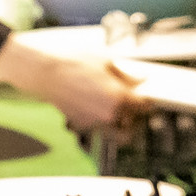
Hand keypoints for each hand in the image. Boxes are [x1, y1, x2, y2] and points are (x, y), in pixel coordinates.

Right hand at [0, 38, 145, 130]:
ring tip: (122, 112)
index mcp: (119, 98)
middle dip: (138, 116)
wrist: (45, 73)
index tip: (149, 98)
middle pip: (136, 125)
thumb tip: (140, 80)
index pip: (145, 106)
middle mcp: (110, 115)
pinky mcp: (84, 125)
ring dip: (124, 125)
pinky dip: (105, 122)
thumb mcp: (106, 62)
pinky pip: (102, 129)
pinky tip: (101, 107)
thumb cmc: (71, 64)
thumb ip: (127, 75)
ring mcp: (96, 123)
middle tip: (137, 105)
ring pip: (120, 133)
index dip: (149, 101)